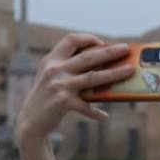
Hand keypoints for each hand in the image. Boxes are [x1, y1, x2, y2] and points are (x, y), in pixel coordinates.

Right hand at [16, 34, 133, 141]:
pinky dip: (96, 112)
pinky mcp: (63, 103)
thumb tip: (102, 66)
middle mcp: (55, 70)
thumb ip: (68, 68)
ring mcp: (59, 86)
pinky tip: (105, 116)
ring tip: (129, 71)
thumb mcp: (51, 77)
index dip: (88, 38)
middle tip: (125, 49)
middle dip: (109, 52)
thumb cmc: (46, 97)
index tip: (103, 43)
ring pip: (93, 78)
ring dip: (113, 74)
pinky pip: (86, 107)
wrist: (30, 121)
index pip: (71, 40)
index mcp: (51, 59)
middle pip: (88, 57)